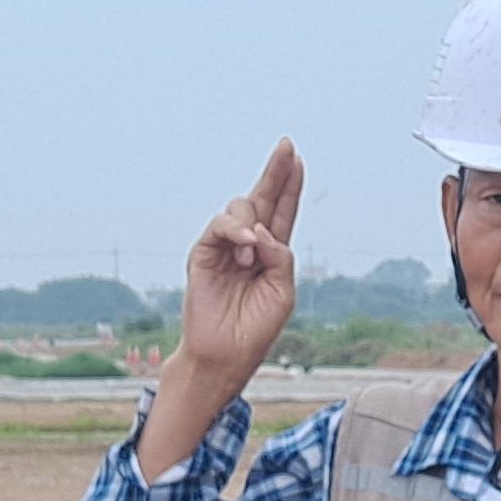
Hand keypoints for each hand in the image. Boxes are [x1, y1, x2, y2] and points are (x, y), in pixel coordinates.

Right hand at [133, 144, 301, 481]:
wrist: (225, 354)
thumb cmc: (255, 328)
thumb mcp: (282, 290)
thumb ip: (281, 256)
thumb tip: (261, 230)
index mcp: (271, 253)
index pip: (282, 211)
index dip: (290, 185)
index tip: (297, 159)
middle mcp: (248, 244)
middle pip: (263, 198)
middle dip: (275, 171)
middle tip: (286, 145)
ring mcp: (225, 246)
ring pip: (242, 208)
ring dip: (252, 227)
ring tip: (251, 259)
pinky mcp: (204, 252)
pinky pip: (221, 225)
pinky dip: (236, 230)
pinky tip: (245, 246)